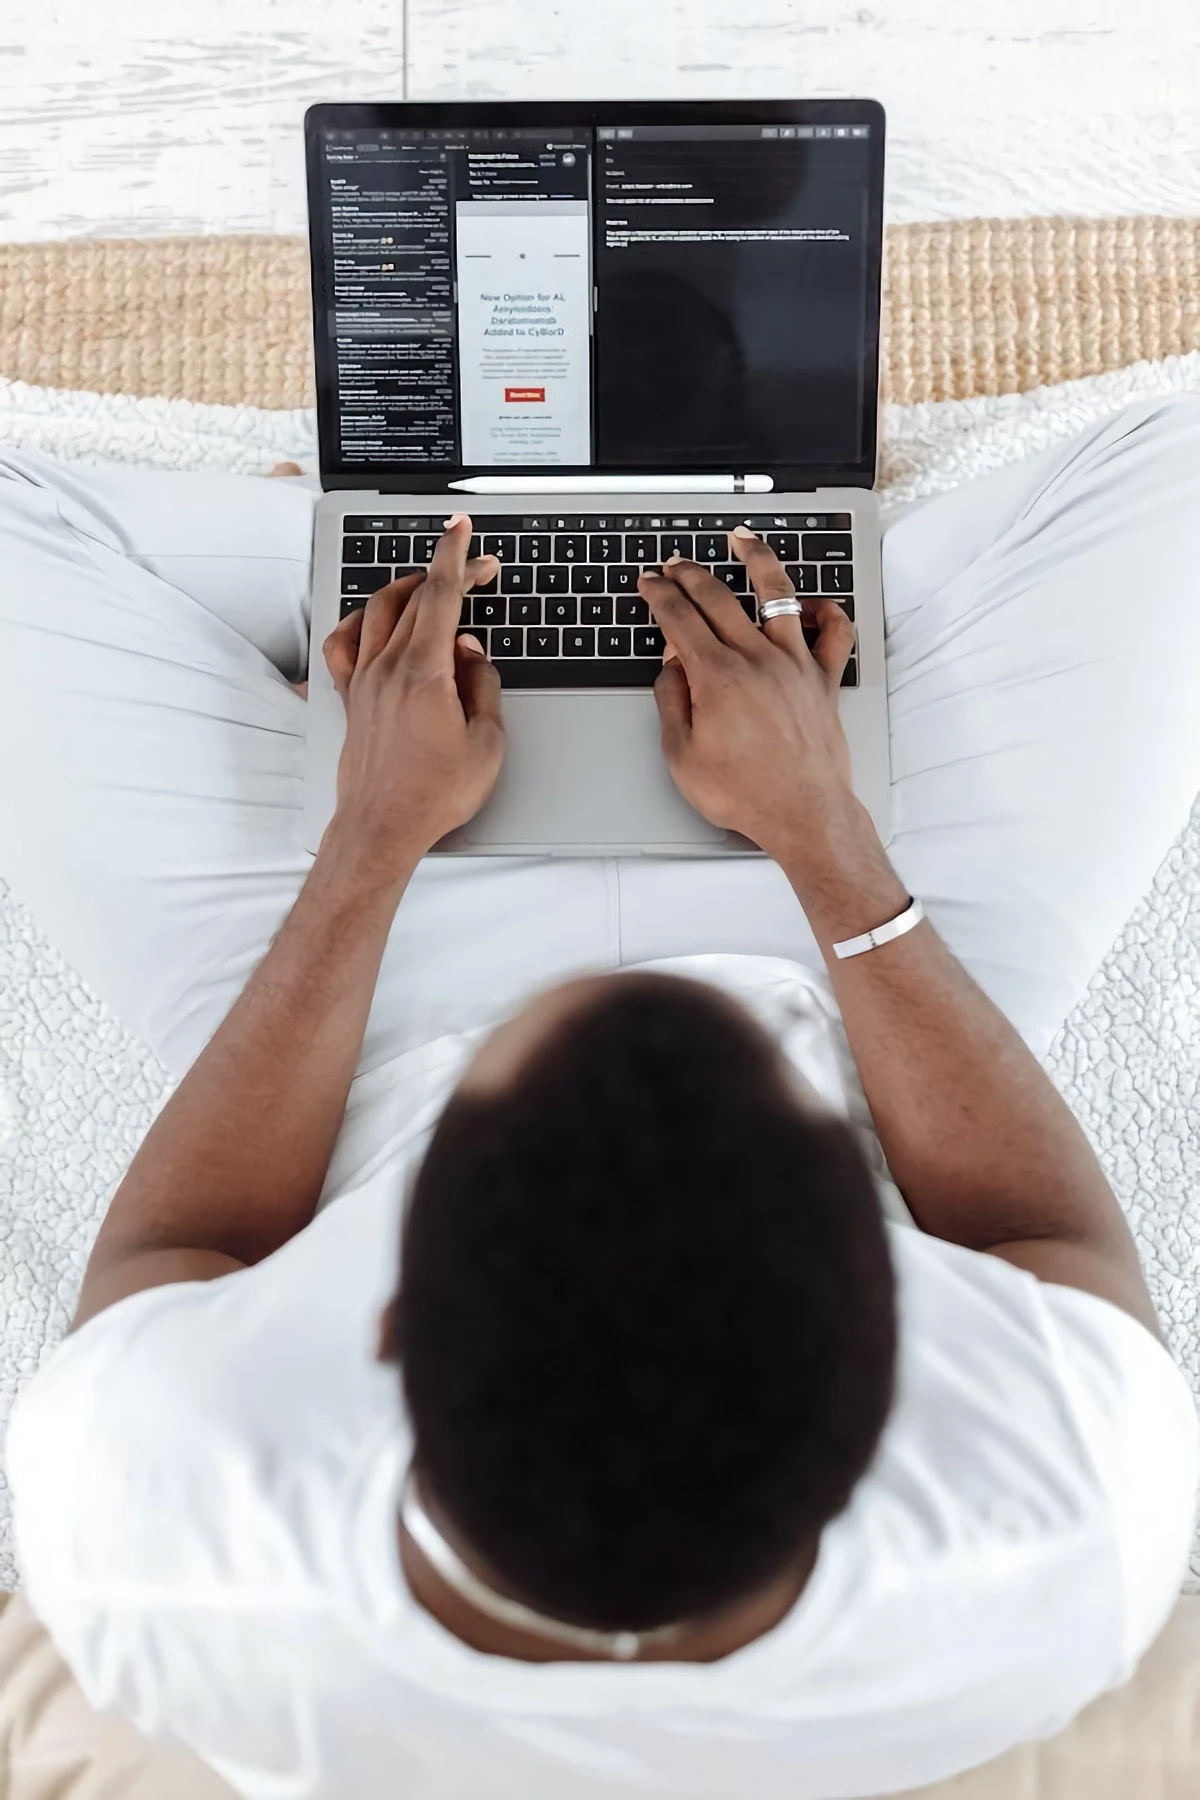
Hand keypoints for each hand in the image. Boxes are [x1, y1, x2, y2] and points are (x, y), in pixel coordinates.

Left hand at [321, 514, 503, 873]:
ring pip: (379, 611)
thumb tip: (471, 651)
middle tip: (475, 570)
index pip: (441, 594)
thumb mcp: (487, 742)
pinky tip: (372, 623)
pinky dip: (360, 622)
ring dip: (406, 589)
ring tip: (430, 587)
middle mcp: (387, 667)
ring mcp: (363, 680)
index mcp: (425, 672)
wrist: (383, 828)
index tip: (462, 529)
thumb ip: (482, 684)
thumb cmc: (434, 794)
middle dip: (447, 573)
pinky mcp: (349, 698)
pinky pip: (344, 643)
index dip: (455, 555)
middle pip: (416, 597)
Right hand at [641, 528, 857, 859]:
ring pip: (778, 594)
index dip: (658, 593)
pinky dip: (825, 612)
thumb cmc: (744, 793)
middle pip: (718, 597)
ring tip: (744, 541)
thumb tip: (670, 667)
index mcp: (716, 676)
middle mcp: (757, 659)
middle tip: (675, 563)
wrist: (803, 814)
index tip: (649, 581)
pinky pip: (834, 632)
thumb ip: (671, 703)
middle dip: (690, 573)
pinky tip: (811, 603)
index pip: (678, 617)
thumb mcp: (682, 755)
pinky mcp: (824, 679)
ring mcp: (795, 664)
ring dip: (757, 561)